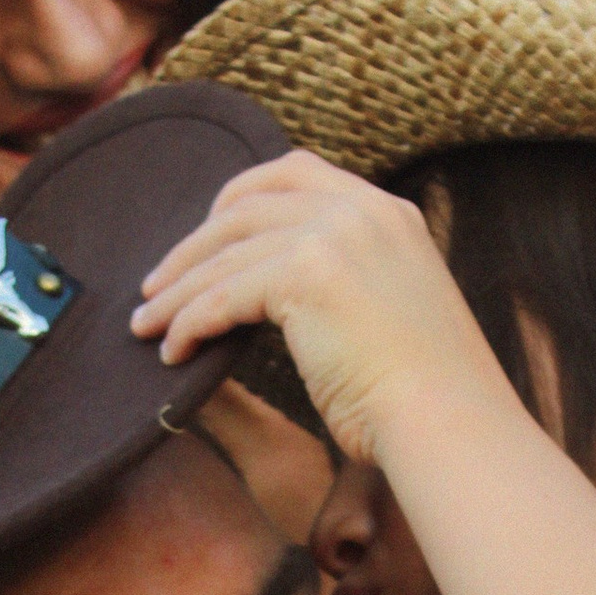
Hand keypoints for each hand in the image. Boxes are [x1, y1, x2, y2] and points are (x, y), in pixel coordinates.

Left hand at [133, 152, 510, 469]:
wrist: (448, 420)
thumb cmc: (425, 396)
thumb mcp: (393, 312)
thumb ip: (349, 283)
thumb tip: (280, 299)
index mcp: (387, 213)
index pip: (296, 174)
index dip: (240, 199)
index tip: (210, 235)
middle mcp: (361, 211)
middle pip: (247, 204)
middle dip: (194, 245)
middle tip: (158, 284)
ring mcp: (334, 236)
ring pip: (226, 252)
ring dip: (178, 291)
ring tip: (147, 325)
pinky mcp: (306, 274)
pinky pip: (223, 294)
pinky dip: (189, 323)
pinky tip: (174, 351)